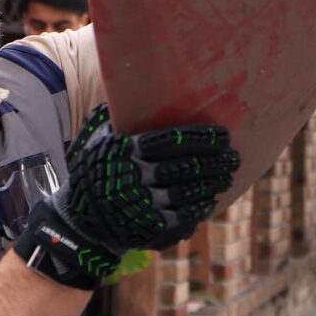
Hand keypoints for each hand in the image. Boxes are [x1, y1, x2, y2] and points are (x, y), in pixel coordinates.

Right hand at [14, 107, 237, 289]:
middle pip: (185, 166)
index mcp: (126, 150)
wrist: (81, 221)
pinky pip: (182, 217)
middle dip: (215, 161)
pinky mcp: (148, 228)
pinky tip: (210, 200)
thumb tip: (133, 87)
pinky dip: (199, 208)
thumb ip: (115, 115)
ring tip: (227, 176)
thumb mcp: (97, 140)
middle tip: (234, 157)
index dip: (201, 138)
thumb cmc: (95, 173)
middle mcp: (134, 176)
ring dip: (212, 183)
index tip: (223, 135)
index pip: (171, 140)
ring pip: (188, 191)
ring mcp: (142, 204)